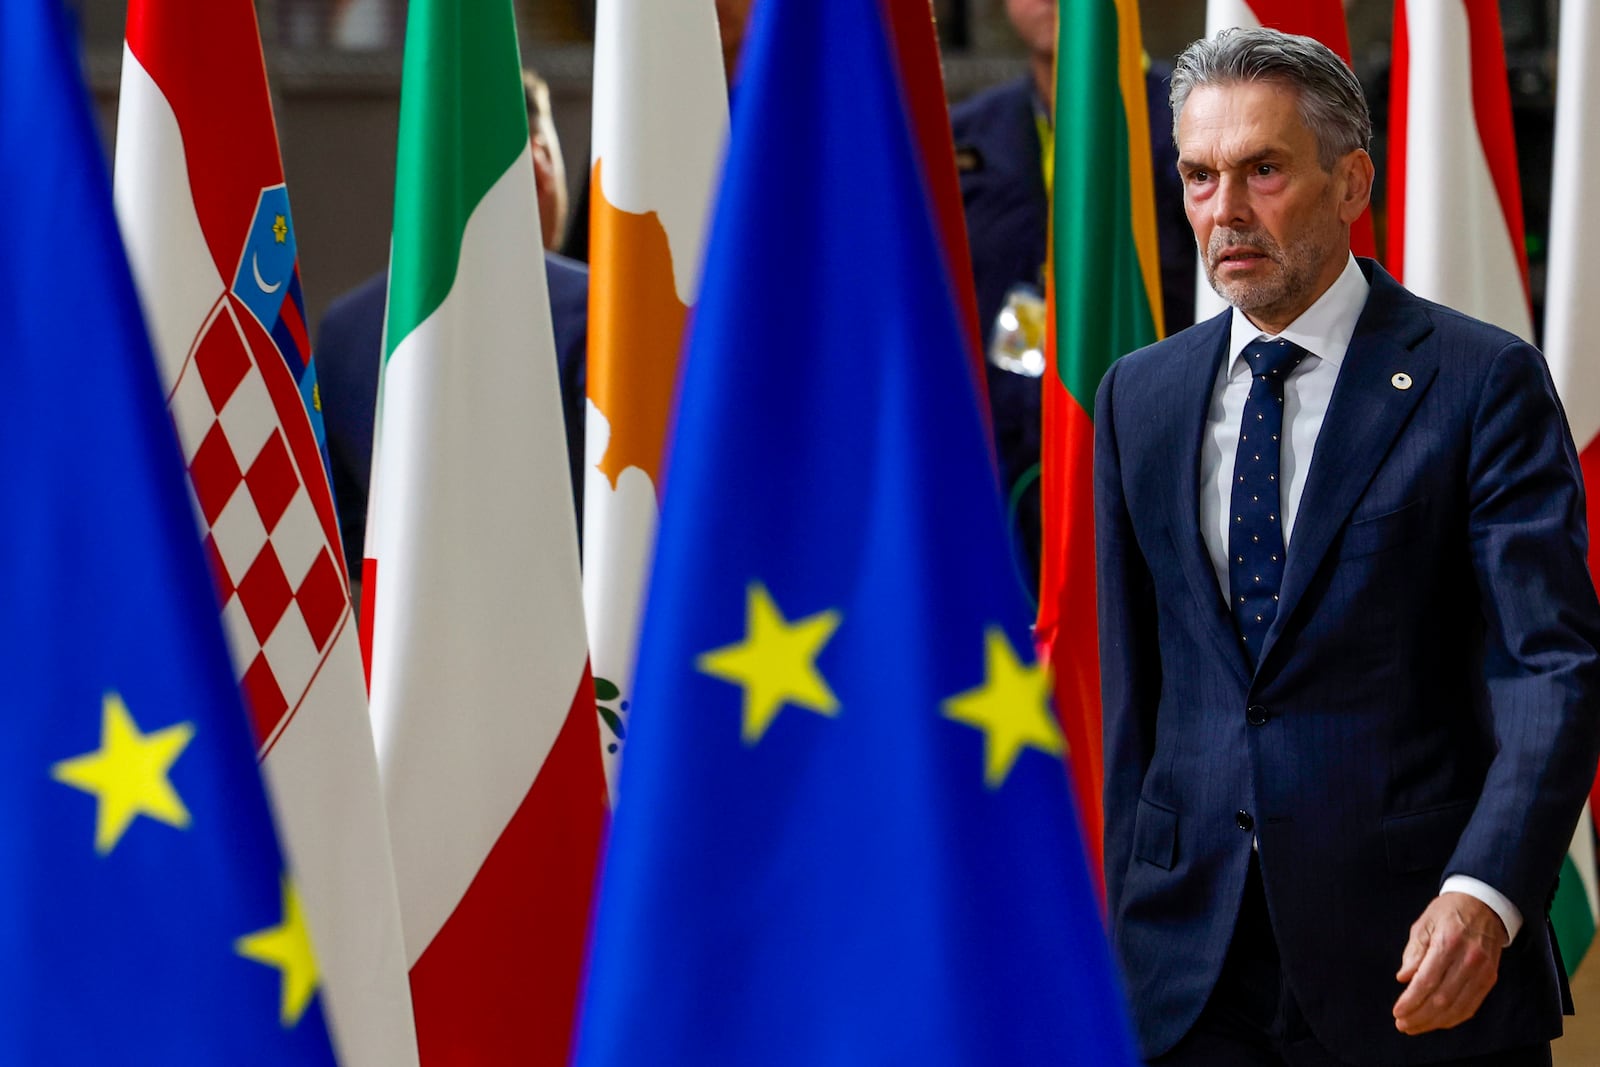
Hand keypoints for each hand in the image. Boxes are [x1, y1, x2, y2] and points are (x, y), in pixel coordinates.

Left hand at [1393, 892, 1506, 1033]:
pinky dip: (1454, 1018)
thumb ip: (1414, 952)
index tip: (1397, 1012)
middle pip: (1442, 998)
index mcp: (1448, 942)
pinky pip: (1472, 1005)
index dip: (1411, 1000)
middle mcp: (1468, 959)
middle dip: (1420, 1016)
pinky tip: (1438, 1022)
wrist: (1485, 904)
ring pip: (1458, 1007)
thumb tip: (1404, 979)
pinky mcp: (1490, 978)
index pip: (1427, 980)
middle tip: (1403, 1025)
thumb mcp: (1424, 923)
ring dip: (1435, 1022)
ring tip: (1415, 1027)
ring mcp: (1483, 971)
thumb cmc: (1449, 911)